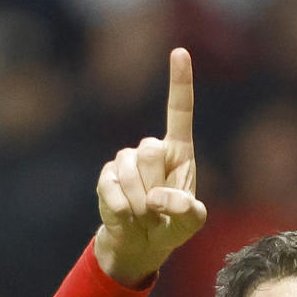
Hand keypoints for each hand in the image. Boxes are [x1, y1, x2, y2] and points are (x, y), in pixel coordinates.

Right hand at [93, 47, 205, 287]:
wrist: (140, 244)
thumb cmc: (171, 226)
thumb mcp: (190, 223)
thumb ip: (187, 211)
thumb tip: (160, 198)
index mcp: (178, 152)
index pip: (179, 111)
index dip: (179, 82)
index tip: (179, 52)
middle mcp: (151, 150)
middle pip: (150, 151)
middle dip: (155, 186)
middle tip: (158, 209)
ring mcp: (125, 161)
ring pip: (130, 171)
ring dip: (140, 203)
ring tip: (145, 215)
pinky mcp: (106, 177)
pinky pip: (113, 190)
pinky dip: (124, 211)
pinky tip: (128, 217)